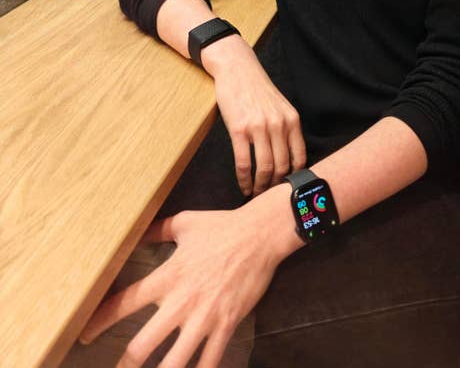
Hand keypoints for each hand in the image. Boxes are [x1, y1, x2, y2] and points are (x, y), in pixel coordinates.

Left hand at [79, 204, 288, 367]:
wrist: (260, 234)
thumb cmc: (221, 226)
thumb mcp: (185, 222)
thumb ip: (157, 230)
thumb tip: (136, 231)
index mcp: (168, 276)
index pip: (125, 302)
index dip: (100, 320)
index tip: (84, 335)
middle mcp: (181, 301)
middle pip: (144, 344)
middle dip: (126, 364)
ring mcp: (204, 317)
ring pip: (175, 360)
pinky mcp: (226, 324)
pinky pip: (210, 359)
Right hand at [203, 36, 306, 195]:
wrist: (237, 69)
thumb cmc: (257, 90)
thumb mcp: (280, 107)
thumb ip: (286, 129)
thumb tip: (289, 159)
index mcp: (292, 120)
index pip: (299, 158)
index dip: (294, 178)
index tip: (287, 189)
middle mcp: (278, 124)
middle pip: (282, 166)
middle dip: (275, 186)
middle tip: (269, 197)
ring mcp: (259, 127)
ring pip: (264, 168)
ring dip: (260, 187)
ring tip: (255, 195)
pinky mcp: (239, 129)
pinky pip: (243, 162)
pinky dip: (244, 180)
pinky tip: (244, 186)